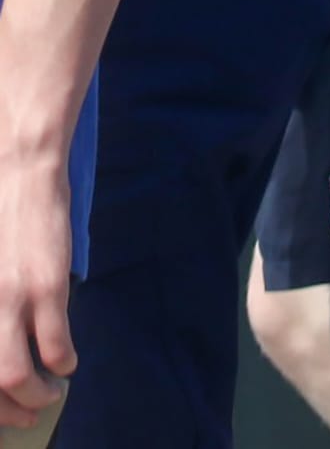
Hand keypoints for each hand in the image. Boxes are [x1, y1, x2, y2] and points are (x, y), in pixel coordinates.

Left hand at [0, 135, 73, 430]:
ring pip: (17, 379)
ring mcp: (8, 302)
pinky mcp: (44, 288)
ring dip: (36, 398)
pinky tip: (67, 364)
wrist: (17, 168)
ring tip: (48, 395)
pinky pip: (55, 348)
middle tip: (23, 414)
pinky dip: (63, 365)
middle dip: (7, 412)